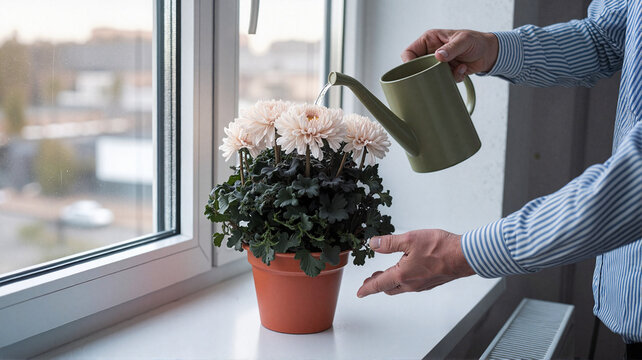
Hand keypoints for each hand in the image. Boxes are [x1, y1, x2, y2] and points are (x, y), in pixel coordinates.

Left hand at [356, 229, 475, 297]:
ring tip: (384, 275)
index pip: (379, 284)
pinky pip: (412, 285)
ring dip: (390, 282)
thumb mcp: (409, 239)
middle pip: (389, 288)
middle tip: (370, 282)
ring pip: (401, 287)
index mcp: (402, 275)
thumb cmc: (440, 248)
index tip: (359, 293)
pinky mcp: (431, 282)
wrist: (464, 256)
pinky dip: (403, 280)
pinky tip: (405, 271)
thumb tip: (373, 244)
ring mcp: (422, 285)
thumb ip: (389, 243)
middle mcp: (411, 284)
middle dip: (377, 285)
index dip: (367, 289)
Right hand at [401, 29, 498, 81]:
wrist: (488, 53)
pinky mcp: (445, 72)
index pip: (409, 52)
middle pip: (417, 67)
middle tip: (439, 72)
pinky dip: (453, 78)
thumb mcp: (464, 41)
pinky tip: (463, 69)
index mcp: (429, 40)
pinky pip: (442, 80)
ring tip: (458, 68)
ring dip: (444, 76)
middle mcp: (431, 52)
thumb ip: (451, 48)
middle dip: (428, 72)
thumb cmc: (476, 41)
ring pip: (430, 76)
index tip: (415, 70)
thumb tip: (438, 56)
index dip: (408, 62)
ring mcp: (437, 63)